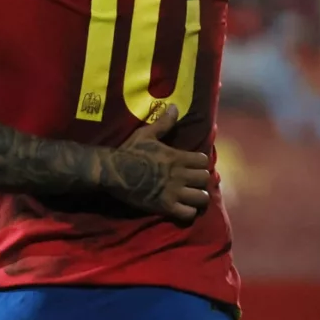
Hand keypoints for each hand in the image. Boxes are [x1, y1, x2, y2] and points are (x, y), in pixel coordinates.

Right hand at [109, 105, 210, 220]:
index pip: (204, 161)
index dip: (200, 163)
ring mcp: (174, 192)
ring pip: (201, 198)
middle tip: (192, 181)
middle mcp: (180, 175)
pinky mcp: (166, 207)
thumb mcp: (146, 134)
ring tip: (190, 196)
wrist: (114, 172)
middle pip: (205, 179)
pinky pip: (188, 214)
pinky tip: (181, 208)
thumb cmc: (129, 152)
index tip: (193, 165)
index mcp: (177, 157)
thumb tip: (175, 106)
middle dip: (200, 180)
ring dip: (197, 197)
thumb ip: (164, 123)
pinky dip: (187, 212)